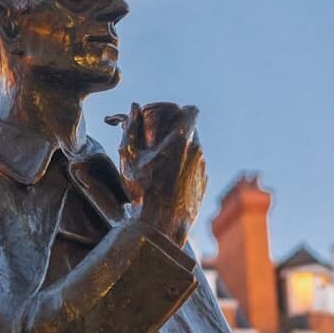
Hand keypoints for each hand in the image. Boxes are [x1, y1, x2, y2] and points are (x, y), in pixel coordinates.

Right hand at [106, 102, 207, 246]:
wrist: (162, 225)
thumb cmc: (143, 190)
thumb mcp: (129, 157)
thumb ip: (131, 128)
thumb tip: (134, 107)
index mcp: (181, 139)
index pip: (191, 111)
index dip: (180, 110)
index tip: (167, 115)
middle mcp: (197, 150)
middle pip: (191, 130)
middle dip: (175, 131)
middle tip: (157, 140)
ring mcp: (203, 168)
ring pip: (193, 149)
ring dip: (180, 150)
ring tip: (160, 163)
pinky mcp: (204, 182)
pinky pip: (195, 167)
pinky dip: (184, 167)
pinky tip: (168, 180)